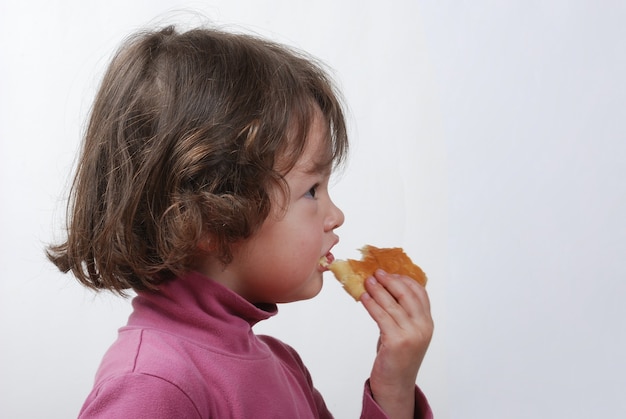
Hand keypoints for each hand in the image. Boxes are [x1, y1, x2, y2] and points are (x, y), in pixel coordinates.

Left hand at [361, 269, 432, 418]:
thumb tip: (383, 288)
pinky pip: (381, 316)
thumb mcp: (404, 332)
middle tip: (376, 272)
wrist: (395, 385)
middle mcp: (423, 327)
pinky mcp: (397, 341)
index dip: (404, 279)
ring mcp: (411, 334)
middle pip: (407, 294)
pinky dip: (372, 304)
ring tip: (367, 281)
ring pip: (392, 304)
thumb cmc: (397, 357)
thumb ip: (400, 313)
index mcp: (427, 323)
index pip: (419, 292)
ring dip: (377, 289)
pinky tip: (364, 298)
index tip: (390, 272)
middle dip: (390, 280)